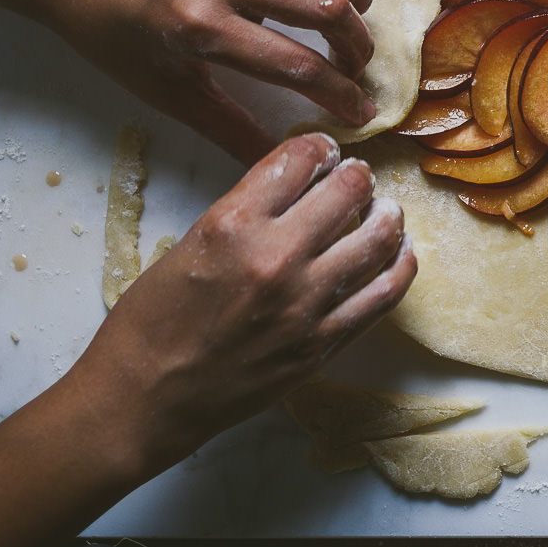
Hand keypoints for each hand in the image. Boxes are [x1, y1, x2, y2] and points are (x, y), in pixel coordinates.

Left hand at [31, 0, 378, 162]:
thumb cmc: (108, 25)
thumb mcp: (162, 88)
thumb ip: (227, 126)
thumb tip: (279, 161)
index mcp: (201, 26)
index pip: (300, 67)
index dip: (342, 95)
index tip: (360, 110)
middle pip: (329, 8)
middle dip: (359, 47)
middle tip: (356, 66)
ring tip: (356, 17)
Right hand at [73, 132, 416, 473]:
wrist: (145, 399)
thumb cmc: (151, 325)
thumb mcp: (187, 245)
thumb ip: (243, 216)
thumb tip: (293, 192)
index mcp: (231, 225)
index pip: (297, 159)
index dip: (317, 147)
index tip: (324, 150)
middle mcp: (276, 258)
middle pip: (346, 192)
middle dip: (356, 176)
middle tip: (358, 177)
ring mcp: (306, 303)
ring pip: (377, 239)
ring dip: (387, 216)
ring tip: (386, 211)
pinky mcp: (324, 343)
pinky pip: (384, 294)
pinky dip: (400, 266)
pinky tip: (401, 254)